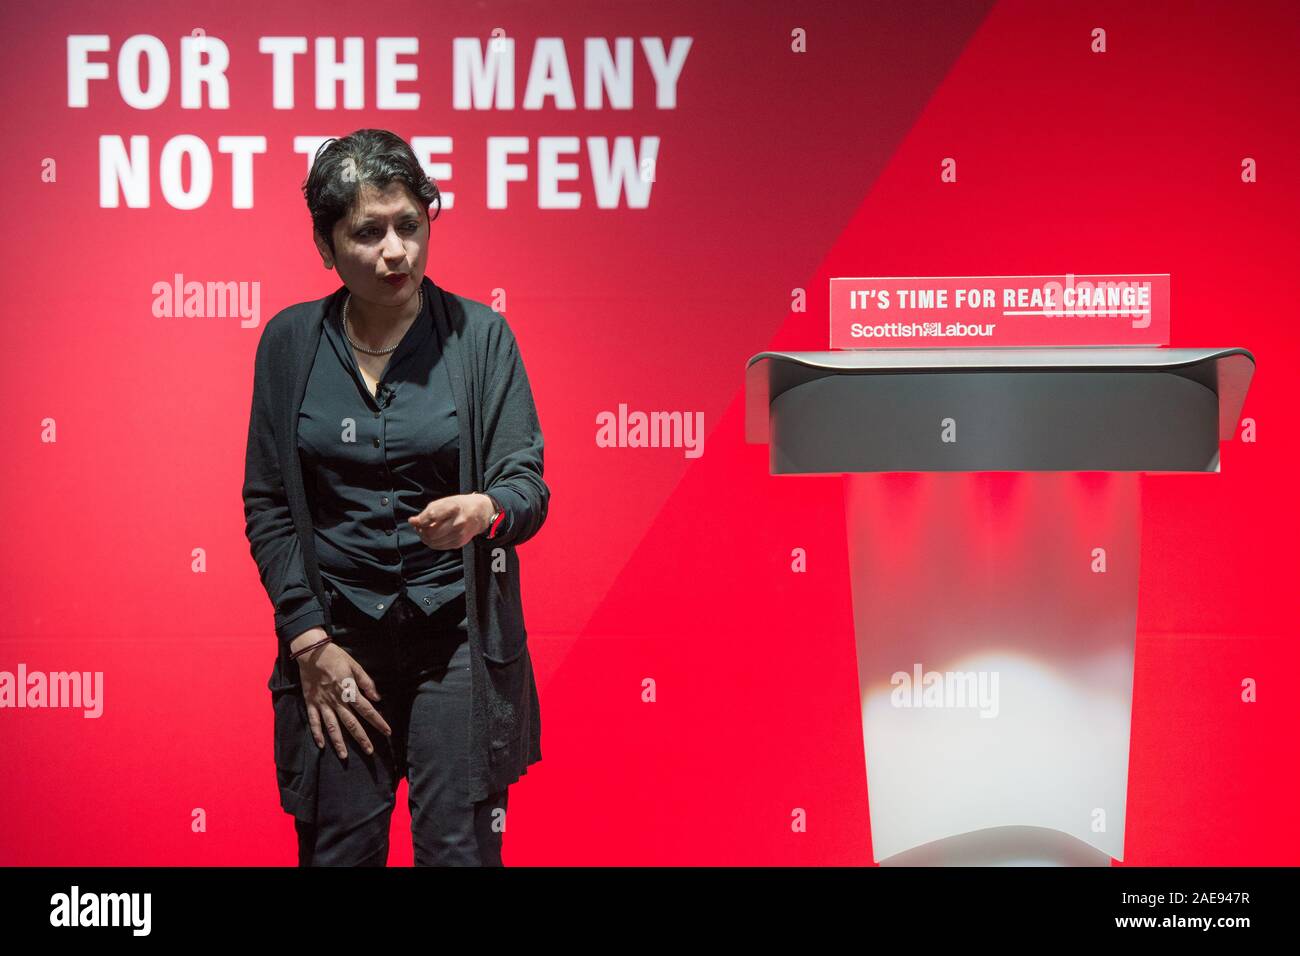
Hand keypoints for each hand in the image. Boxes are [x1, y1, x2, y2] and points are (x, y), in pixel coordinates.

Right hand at [290, 627, 391, 758]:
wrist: (311, 652)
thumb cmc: (336, 657)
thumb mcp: (355, 666)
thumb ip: (366, 682)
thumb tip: (377, 698)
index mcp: (349, 690)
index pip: (367, 710)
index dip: (378, 721)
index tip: (387, 732)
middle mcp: (336, 700)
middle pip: (351, 723)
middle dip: (361, 738)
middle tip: (369, 752)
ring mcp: (322, 703)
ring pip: (332, 726)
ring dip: (339, 742)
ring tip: (344, 756)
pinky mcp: (310, 703)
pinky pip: (314, 721)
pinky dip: (317, 733)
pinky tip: (322, 745)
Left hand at [407, 493, 493, 549]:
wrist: (480, 513)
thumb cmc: (459, 505)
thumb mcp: (444, 502)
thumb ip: (427, 512)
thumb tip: (412, 521)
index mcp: (453, 508)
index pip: (431, 516)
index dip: (419, 520)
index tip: (414, 520)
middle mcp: (458, 522)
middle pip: (431, 533)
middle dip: (421, 531)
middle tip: (419, 527)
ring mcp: (459, 534)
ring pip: (434, 542)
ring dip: (425, 538)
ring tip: (426, 531)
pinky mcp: (459, 543)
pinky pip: (440, 546)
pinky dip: (433, 542)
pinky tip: (434, 536)